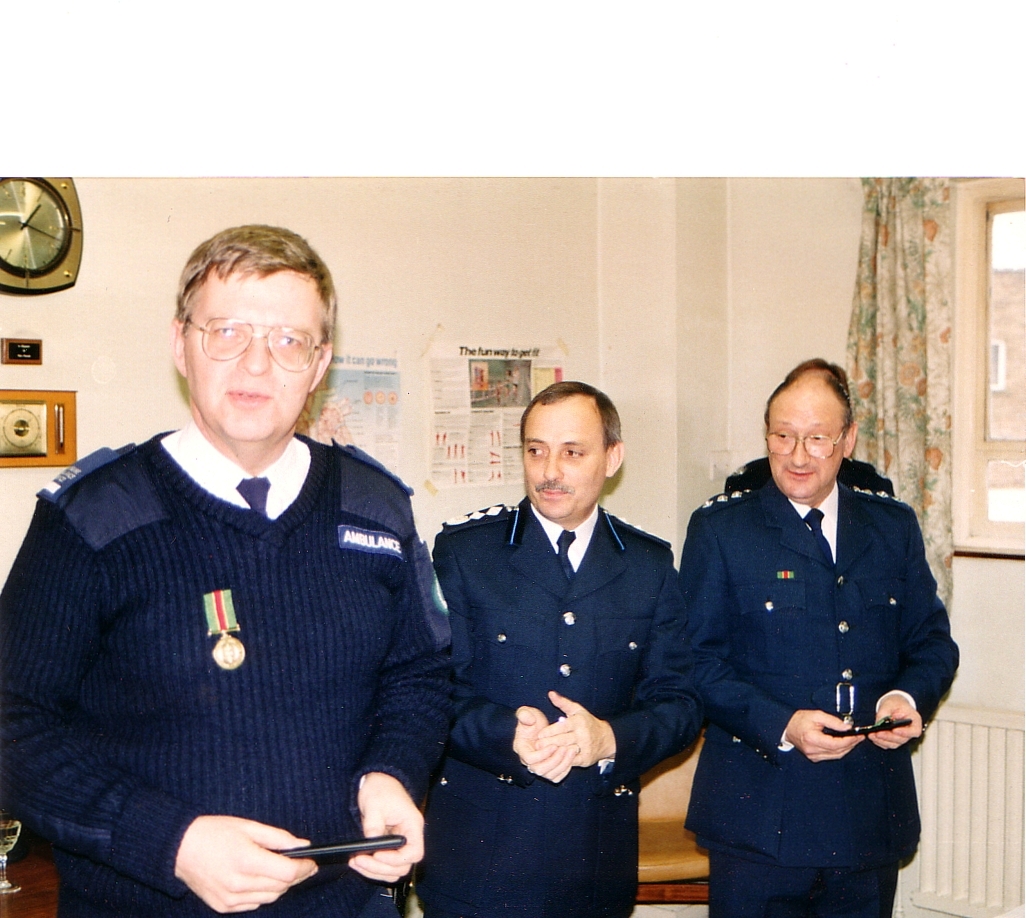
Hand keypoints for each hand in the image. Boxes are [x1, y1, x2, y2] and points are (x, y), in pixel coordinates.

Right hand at [174, 815, 316, 912]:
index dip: (305, 868)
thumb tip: (303, 845)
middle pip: (281, 887)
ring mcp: (230, 898)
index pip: (287, 873)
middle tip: (303, 864)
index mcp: (246, 860)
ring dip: (281, 886)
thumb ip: (278, 838)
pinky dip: (263, 893)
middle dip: (296, 876)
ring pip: (270, 898)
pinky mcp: (223, 906)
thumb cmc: (214, 832)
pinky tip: (261, 879)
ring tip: (281, 870)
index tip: (312, 861)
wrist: (179, 849)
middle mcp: (239, 883)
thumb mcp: (249, 826)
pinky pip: (253, 903)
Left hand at [350, 772, 422, 882]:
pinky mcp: (388, 847)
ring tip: (355, 862)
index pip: (414, 852)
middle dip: (380, 867)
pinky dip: (372, 868)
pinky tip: (358, 861)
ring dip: (374, 871)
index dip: (396, 859)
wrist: (379, 780)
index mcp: (412, 825)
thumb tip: (370, 844)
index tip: (377, 854)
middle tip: (359, 860)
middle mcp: (409, 837)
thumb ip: (373, 825)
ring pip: (393, 871)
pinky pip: (384, 866)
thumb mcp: (374, 803)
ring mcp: (399, 844)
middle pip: (402, 866)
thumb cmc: (381, 788)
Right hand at [513, 705, 575, 782]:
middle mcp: (529, 761)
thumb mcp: (527, 713)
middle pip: (540, 770)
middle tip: (566, 748)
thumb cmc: (532, 719)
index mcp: (521, 748)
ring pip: (550, 775)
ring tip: (572, 750)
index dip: (542, 754)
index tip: (554, 745)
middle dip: (554, 760)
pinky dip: (565, 770)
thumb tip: (528, 719)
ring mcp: (539, 766)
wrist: (539, 727)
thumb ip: (525, 714)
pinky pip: (556, 776)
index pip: (530, 759)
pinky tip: (572, 758)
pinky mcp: (548, 769)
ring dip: (562, 764)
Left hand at [536, 691, 615, 767]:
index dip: (549, 731)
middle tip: (536, 745)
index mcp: (579, 721)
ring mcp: (585, 748)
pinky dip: (562, 761)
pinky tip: (553, 760)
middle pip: (562, 740)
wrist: (606, 739)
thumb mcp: (577, 710)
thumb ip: (563, 702)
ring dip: (553, 752)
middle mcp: (583, 734)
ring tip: (542, 753)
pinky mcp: (586, 759)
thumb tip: (550, 694)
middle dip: (548, 743)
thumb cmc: (587, 722)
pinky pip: (572, 761)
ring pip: (566, 751)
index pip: (562, 727)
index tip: (539, 734)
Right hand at [784, 709, 864, 761]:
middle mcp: (813, 750)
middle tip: (859, 737)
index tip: (858, 735)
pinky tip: (843, 744)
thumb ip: (833, 721)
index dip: (850, 740)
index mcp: (812, 739)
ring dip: (847, 748)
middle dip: (851, 744)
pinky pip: (831, 756)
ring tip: (853, 740)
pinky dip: (839, 750)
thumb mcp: (817, 715)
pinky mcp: (814, 758)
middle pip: (839, 751)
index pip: (837, 744)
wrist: (787, 728)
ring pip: (837, 755)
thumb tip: (848, 727)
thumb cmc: (799, 720)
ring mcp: (813, 756)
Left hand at [869, 692, 922, 749]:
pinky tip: (872, 737)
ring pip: (894, 743)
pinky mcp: (893, 740)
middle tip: (878, 733)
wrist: (894, 706)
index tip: (895, 730)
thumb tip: (880, 721)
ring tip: (872, 735)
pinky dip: (879, 742)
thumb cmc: (896, 704)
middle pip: (902, 739)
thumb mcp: (891, 703)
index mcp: (915, 722)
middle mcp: (910, 732)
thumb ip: (885, 711)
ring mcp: (902, 738)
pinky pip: (887, 744)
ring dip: (882, 741)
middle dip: (888, 737)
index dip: (905, 732)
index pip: (914, 731)